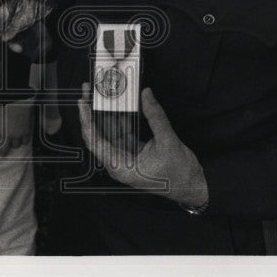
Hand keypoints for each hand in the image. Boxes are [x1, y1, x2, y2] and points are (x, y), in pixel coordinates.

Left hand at [0, 100, 32, 156]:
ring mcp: (17, 135)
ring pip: (15, 145)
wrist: (19, 104)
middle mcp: (7, 136)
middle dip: (2, 152)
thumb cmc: (5, 109)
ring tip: (13, 144)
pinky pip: (25, 142)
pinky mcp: (26, 133)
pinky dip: (23, 141)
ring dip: (14, 145)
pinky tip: (22, 140)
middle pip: (4, 149)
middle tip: (2, 154)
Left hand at [78, 84, 208, 207]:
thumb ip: (155, 116)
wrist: (194, 186)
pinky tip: (121, 102)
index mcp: (120, 166)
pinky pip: (124, 130)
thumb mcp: (167, 142)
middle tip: (90, 89)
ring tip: (105, 91)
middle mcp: (118, 162)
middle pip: (100, 133)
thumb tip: (146, 94)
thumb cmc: (179, 174)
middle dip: (95, 110)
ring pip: (111, 129)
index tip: (83, 101)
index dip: (86, 119)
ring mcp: (125, 155)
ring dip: (109, 111)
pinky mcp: (134, 150)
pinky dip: (123, 116)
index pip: (94, 140)